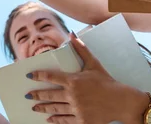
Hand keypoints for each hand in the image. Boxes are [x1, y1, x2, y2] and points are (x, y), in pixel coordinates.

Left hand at [26, 33, 148, 123]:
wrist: (121, 102)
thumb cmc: (107, 82)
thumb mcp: (93, 64)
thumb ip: (81, 49)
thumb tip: (72, 35)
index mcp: (73, 81)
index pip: (50, 76)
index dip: (38, 75)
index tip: (29, 76)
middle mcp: (72, 95)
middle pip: (49, 95)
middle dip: (37, 95)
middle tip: (28, 96)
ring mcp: (77, 109)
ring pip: (55, 108)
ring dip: (43, 108)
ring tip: (35, 108)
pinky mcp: (82, 121)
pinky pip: (65, 120)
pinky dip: (56, 120)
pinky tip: (50, 119)